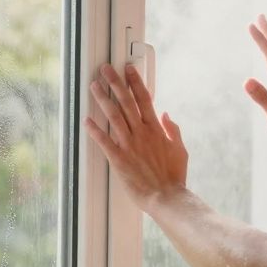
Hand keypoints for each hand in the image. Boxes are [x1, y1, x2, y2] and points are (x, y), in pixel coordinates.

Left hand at [84, 63, 187, 208]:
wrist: (167, 197)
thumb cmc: (174, 176)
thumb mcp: (180, 149)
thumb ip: (172, 130)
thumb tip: (166, 114)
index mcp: (156, 129)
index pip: (144, 99)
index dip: (135, 82)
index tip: (128, 69)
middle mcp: (142, 133)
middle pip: (126, 102)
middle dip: (115, 83)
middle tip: (105, 69)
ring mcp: (129, 145)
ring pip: (113, 116)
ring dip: (103, 99)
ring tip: (94, 86)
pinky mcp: (119, 159)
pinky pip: (104, 141)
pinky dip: (95, 130)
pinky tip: (86, 120)